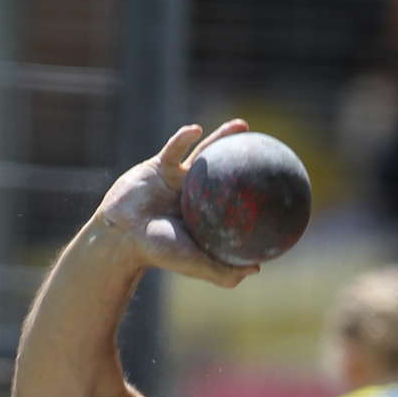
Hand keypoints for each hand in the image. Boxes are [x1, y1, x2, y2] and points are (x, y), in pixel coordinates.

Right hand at [94, 121, 258, 287]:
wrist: (122, 237)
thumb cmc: (159, 251)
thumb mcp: (196, 263)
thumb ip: (224, 270)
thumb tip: (258, 268)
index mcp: (204, 214)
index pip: (234, 199)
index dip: (252, 190)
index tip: (275, 182)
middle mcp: (194, 193)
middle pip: (225, 171)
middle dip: (244, 159)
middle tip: (266, 148)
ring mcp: (177, 177)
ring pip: (204, 152)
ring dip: (222, 137)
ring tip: (243, 126)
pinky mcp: (158, 165)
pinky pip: (175, 147)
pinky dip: (184, 137)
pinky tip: (197, 129)